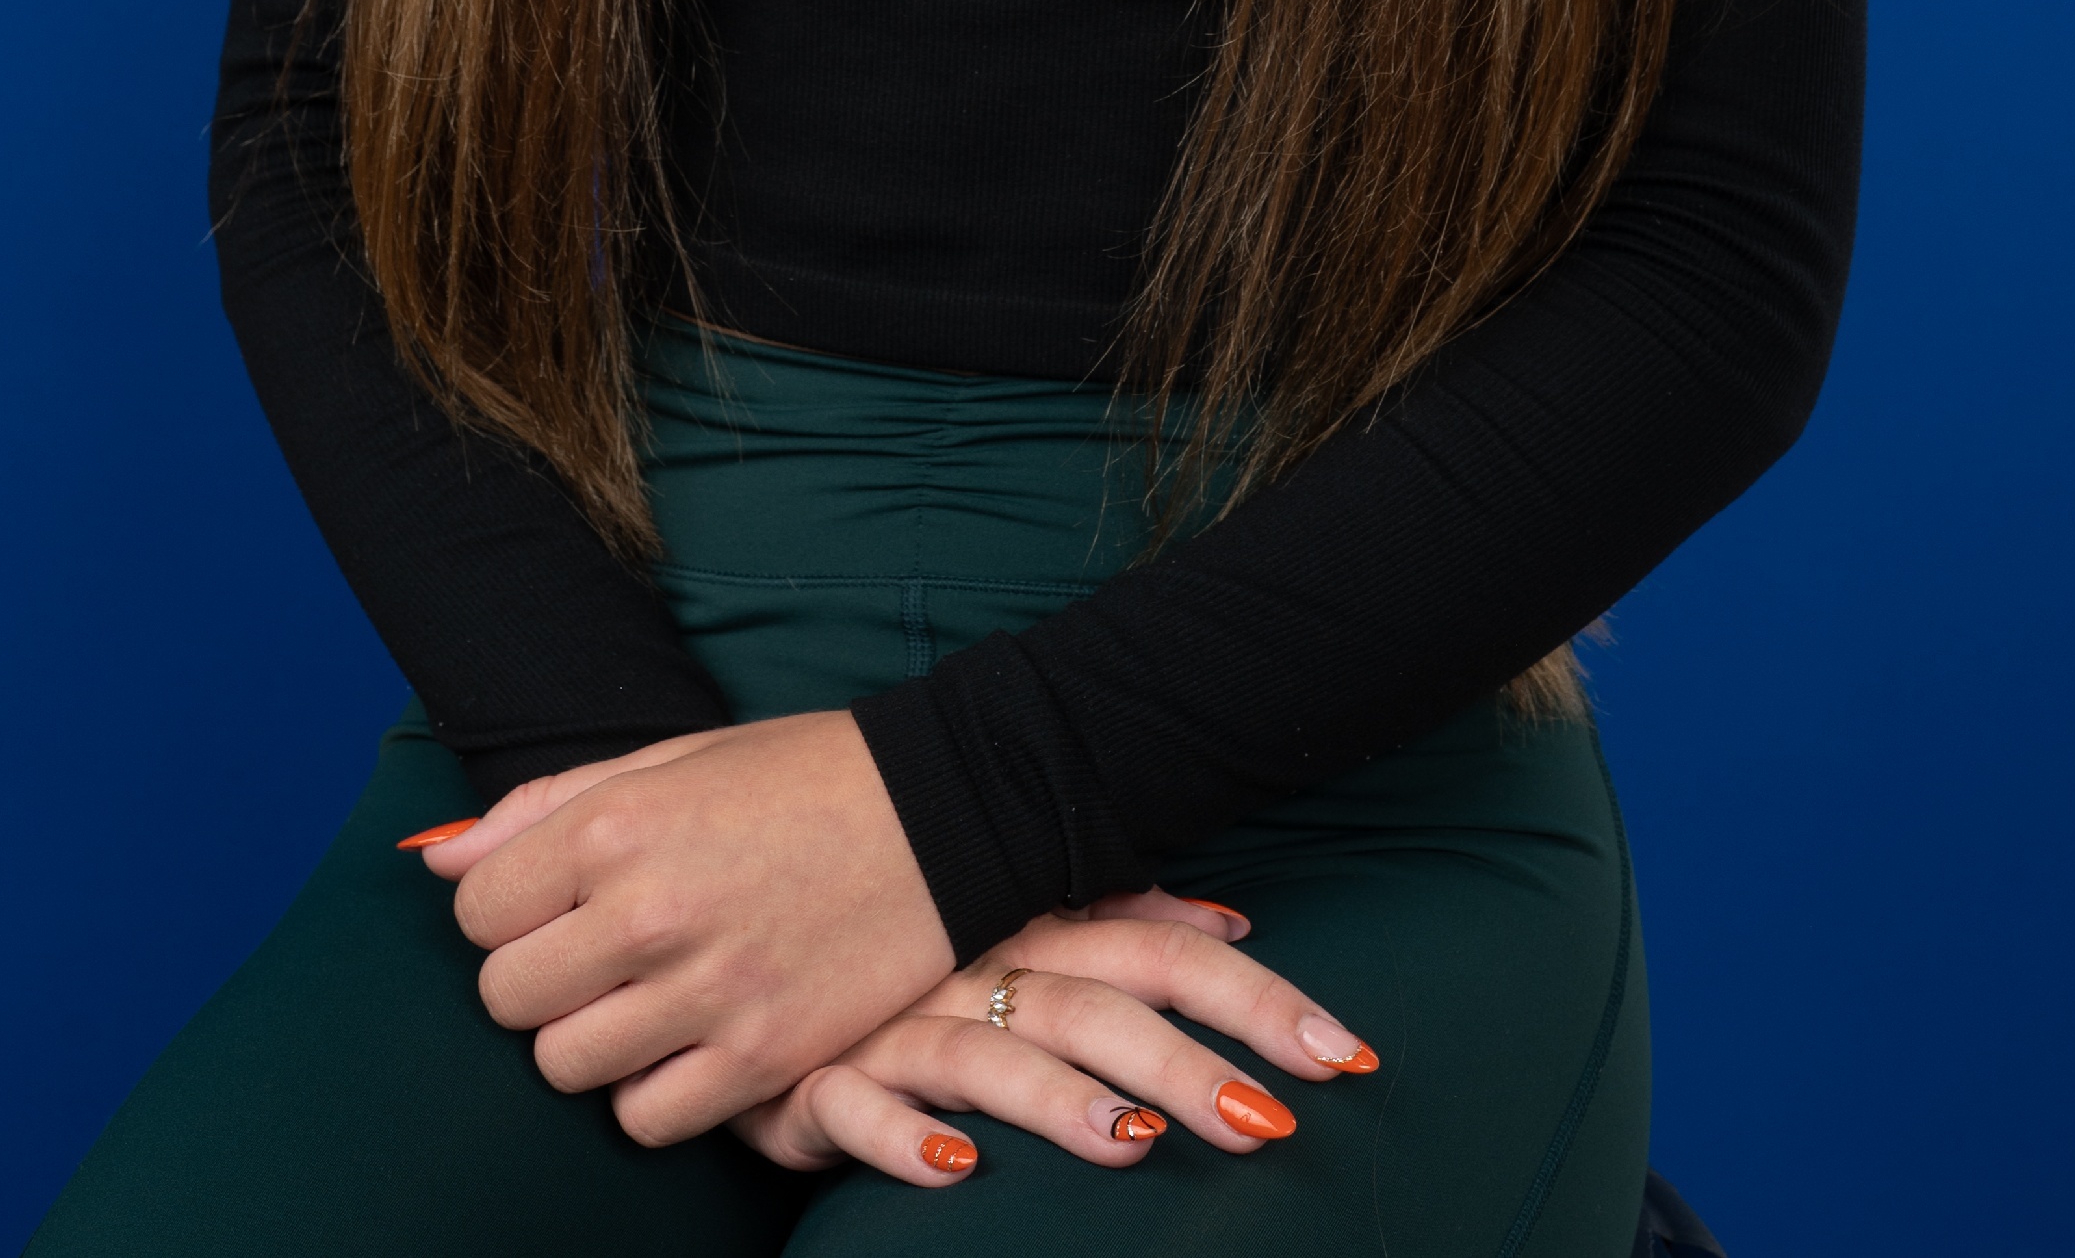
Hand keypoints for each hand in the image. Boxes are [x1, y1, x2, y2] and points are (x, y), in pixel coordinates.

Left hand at [407, 713, 955, 1140]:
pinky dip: (651, 1092)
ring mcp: (707, 994)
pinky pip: (646, 1119)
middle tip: (594, 955)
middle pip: (507, 1000)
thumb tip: (438, 862)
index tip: (554, 904)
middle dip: (536, 981)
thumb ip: (544, 809)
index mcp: (617, 824)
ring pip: (565, 1068)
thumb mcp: (666, 760)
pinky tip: (686, 1041)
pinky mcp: (761, 1059)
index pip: (478, 914)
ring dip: (589, 1039)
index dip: (507, 913)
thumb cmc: (796, 775)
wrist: (941, 811)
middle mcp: (649, 912)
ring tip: (640, 998)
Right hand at [728, 892, 1380, 1188]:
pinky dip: (901, 1137)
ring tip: (1134, 1149)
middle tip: (1275, 1123)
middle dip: (1190, 1061)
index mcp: (1022, 920)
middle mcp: (968, 962)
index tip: (1344, 1051)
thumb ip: (1113, 912)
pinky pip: (850, 1105)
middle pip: (1096, 1006)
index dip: (1252, 997)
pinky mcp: (806, 1075)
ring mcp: (888, 1016)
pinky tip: (955, 1169)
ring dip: (1059, 1101)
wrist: (730, 906)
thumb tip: (1231, 920)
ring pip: (986, 1055)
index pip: (1158, 949)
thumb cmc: (893, 929)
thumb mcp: (1006, 913)